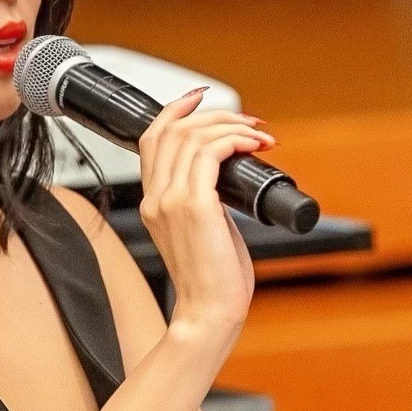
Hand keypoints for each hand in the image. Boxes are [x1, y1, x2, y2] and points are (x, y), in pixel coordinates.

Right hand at [136, 88, 265, 335]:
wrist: (208, 312)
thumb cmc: (212, 280)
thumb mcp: (201, 230)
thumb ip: (204, 200)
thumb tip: (229, 173)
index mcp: (153, 201)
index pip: (152, 138)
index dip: (175, 110)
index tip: (201, 98)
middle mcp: (156, 197)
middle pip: (173, 129)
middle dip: (215, 114)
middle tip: (248, 122)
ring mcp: (171, 200)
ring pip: (193, 135)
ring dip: (232, 126)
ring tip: (258, 135)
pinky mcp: (194, 206)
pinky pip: (211, 153)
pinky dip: (235, 140)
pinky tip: (254, 147)